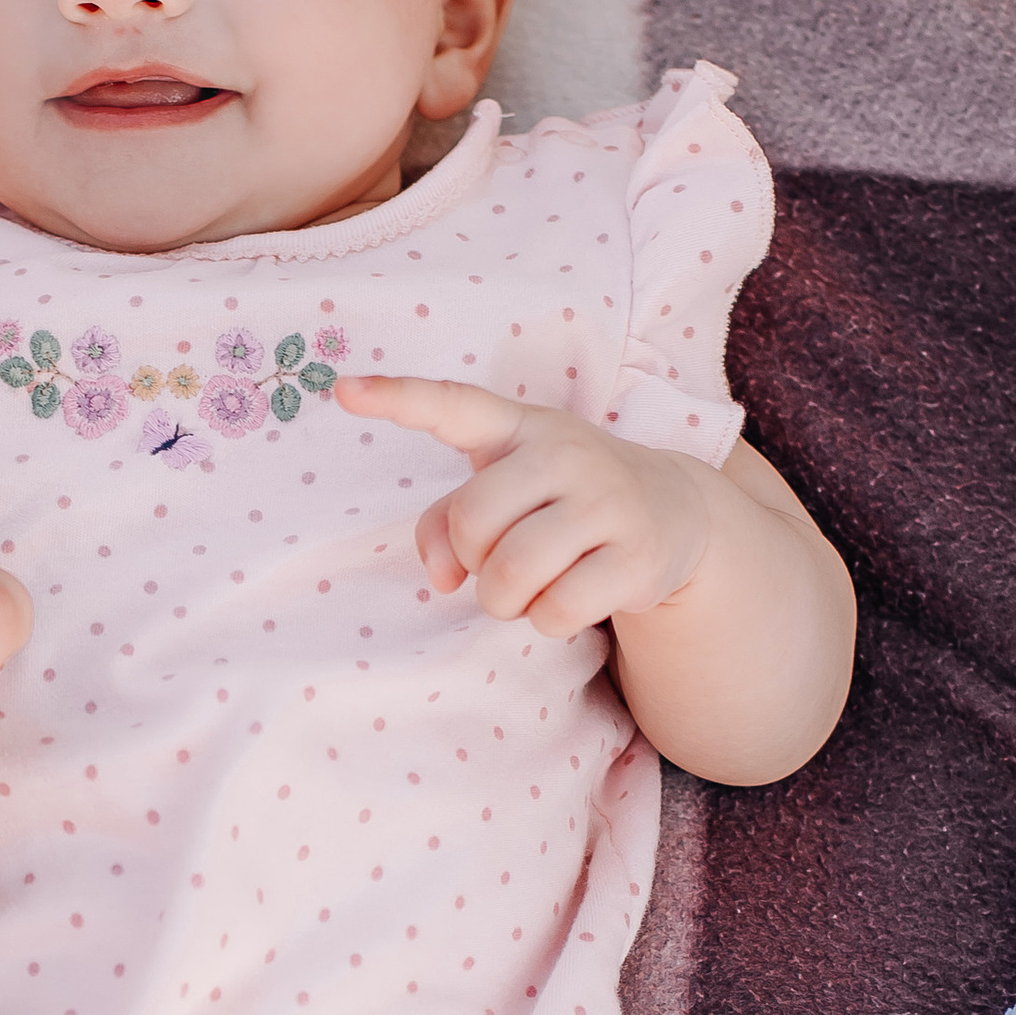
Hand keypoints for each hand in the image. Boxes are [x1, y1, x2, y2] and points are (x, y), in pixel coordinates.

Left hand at [338, 376, 709, 630]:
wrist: (672, 511)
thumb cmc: (562, 498)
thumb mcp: (506, 489)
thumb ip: (446, 523)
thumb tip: (441, 576)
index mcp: (520, 427)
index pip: (454, 405)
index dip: (398, 399)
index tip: (343, 392)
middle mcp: (564, 452)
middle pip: (472, 521)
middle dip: (473, 560)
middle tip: (499, 564)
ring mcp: (607, 500)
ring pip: (513, 573)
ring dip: (505, 600)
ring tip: (528, 589)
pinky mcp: (637, 554)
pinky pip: (558, 610)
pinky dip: (548, 621)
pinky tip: (570, 599)